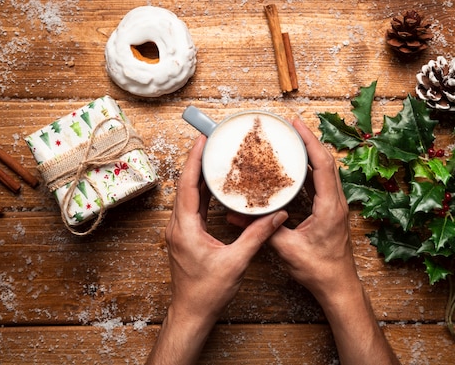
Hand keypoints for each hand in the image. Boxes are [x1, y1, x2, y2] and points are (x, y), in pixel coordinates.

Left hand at [146, 135, 287, 364]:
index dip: (193, 160)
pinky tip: (214, 187)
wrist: (192, 313)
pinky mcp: (184, 236)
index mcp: (185, 228)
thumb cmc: (207, 292)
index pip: (187, 185)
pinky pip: (191, 207)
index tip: (201, 141)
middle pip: (185, 185)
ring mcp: (179, 231)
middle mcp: (177, 226)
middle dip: (197, 162)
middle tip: (211, 143)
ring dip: (198, 177)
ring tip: (214, 159)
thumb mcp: (236, 261)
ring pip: (187, 196)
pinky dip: (202, 193)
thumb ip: (257, 235)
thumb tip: (277, 215)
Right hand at [232, 118, 399, 364]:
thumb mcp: (287, 250)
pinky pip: (324, 182)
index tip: (296, 125)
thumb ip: (263, 230)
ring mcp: (336, 206)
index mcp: (330, 206)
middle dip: (310, 141)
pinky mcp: (332, 211)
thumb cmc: (319, 270)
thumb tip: (236, 218)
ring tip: (293, 141)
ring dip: (313, 153)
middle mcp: (337, 202)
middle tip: (291, 127)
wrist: (338, 286)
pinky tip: (298, 168)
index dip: (310, 141)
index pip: (323, 164)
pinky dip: (312, 169)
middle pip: (327, 161)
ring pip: (327, 170)